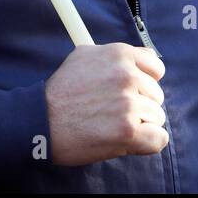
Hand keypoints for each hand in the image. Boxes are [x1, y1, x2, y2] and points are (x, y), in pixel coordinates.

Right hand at [45, 43, 166, 165]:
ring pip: (157, 117)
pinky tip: (128, 141)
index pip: (156, 69)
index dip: (145, 83)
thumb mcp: (84, 56)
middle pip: (156, 95)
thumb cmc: (60, 91)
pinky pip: (158, 139)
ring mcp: (128, 104)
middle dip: (141, 106)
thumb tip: (142, 57)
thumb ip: (116, 56)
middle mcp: (127, 76)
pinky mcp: (127, 131)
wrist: (39, 120)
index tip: (134, 92)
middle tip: (114, 112)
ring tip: (112, 126)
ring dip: (140, 125)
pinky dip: (147, 143)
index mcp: (120, 55)